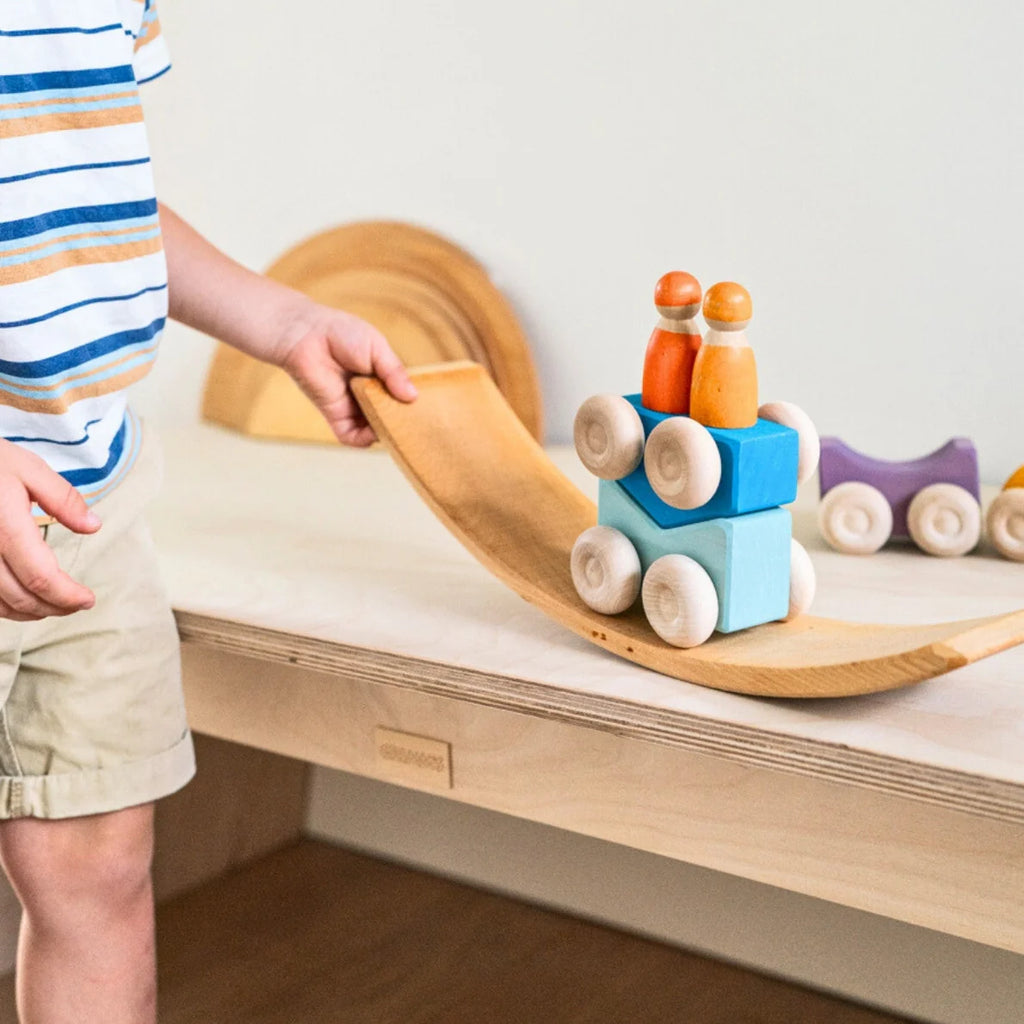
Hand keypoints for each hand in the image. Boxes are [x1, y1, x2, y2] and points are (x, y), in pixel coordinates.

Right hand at [0, 441, 101, 620]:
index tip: (88, 600)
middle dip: (54, 608)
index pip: (40, 578)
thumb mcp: (28, 467)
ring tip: (55, 605)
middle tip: (78, 605)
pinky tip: (22, 600)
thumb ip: (63, 499)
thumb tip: (93, 526)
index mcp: (4, 527)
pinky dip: (5, 606)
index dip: (67, 596)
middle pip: (20, 597)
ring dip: (29, 612)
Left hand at [279, 305, 417, 446]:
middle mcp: (370, 395)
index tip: (428, 409)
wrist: (307, 335)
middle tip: (416, 423)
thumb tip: (413, 397)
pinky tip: (375, 432)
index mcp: (381, 377)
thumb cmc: (342, 333)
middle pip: (391, 416)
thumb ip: (394, 372)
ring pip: (375, 429)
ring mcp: (354, 407)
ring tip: (396, 425)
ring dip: (386, 430)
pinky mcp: (337, 416)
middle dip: (402, 421)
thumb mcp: (378, 347)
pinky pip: (352, 437)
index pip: (402, 397)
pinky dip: (365, 440)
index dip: (413, 404)